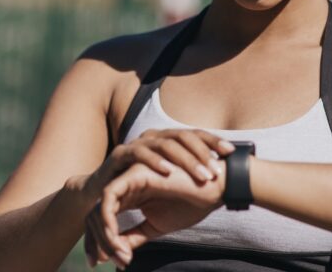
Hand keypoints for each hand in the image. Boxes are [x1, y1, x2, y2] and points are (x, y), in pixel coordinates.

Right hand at [86, 129, 233, 197]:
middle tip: (217, 170)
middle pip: (183, 137)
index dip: (213, 141)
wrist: (99, 196)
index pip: (194, 136)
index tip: (232, 152)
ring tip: (201, 174)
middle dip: (202, 153)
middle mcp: (154, 138)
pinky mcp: (120, 154)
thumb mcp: (168, 186)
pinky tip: (168, 171)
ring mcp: (137, 143)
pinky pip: (139, 154)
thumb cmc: (138, 192)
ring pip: (165, 144)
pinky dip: (154, 161)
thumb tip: (222, 179)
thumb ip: (188, 180)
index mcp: (167, 142)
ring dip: (185, 159)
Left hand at [86, 161, 225, 267]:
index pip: (101, 219)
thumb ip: (134, 236)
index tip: (100, 264)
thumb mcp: (156, 226)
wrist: (214, 187)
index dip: (97, 242)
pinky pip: (109, 197)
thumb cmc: (190, 203)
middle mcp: (125, 186)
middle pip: (93, 214)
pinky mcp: (133, 173)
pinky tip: (117, 239)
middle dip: (94, 241)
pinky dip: (108, 219)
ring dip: (104, 236)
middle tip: (101, 263)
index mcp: (130, 196)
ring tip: (120, 255)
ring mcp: (127, 178)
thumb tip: (115, 252)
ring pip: (98, 208)